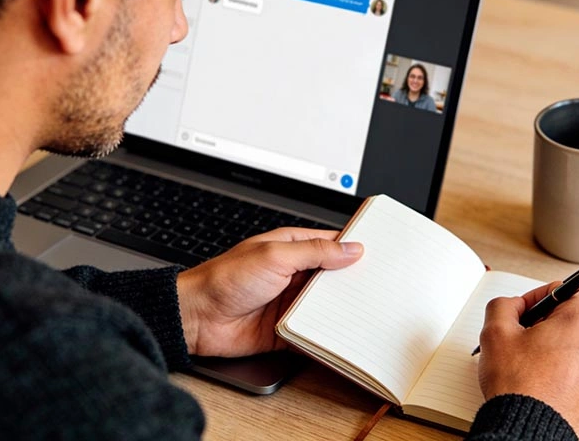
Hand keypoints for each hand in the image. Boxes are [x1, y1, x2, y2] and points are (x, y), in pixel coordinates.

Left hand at [176, 228, 362, 357]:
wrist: (197, 318)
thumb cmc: (225, 279)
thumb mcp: (275, 256)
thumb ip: (315, 252)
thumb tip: (349, 248)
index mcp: (290, 248)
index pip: (330, 244)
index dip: (353, 247)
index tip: (379, 252)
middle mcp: (292, 274)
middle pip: (333, 277)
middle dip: (353, 282)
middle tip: (381, 286)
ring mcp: (289, 303)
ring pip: (326, 306)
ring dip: (341, 310)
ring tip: (368, 312)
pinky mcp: (285, 330)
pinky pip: (313, 333)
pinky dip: (326, 335)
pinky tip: (342, 336)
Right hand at [476, 282, 578, 440]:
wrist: (532, 432)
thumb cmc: (520, 387)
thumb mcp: (495, 332)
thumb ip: (504, 304)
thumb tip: (514, 305)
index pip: (564, 290)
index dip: (537, 298)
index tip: (524, 312)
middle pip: (575, 318)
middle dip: (549, 325)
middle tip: (525, 341)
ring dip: (560, 348)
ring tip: (534, 366)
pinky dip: (570, 371)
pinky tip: (547, 381)